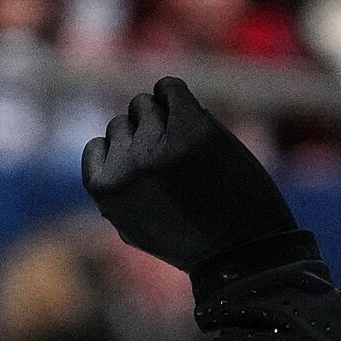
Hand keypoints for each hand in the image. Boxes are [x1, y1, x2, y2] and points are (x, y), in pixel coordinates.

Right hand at [81, 77, 297, 273]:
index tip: (148, 169)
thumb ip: (116, 193)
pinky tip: (189, 111)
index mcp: (105, 192)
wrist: (242, 253)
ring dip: (164, 117)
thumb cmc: (192, 243)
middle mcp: (125, 167)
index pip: (97, 146)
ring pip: (145, 104)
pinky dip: (175, 93)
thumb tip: (104, 152)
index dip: (123, 154)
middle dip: (145, 136)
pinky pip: (170, 88)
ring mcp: (156, 147)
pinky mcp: (190, 132)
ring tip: (188, 146)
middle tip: (176, 163)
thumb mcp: (136, 228)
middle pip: (122, 123)